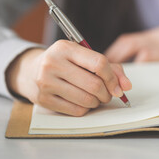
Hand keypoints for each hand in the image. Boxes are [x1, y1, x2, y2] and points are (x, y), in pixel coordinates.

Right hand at [6, 40, 131, 115]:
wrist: (32, 71)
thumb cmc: (65, 63)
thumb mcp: (84, 57)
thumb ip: (111, 68)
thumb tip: (126, 86)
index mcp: (65, 48)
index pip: (99, 63)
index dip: (113, 78)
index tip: (118, 87)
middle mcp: (53, 63)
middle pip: (94, 84)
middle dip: (107, 93)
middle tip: (107, 94)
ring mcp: (46, 82)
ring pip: (86, 100)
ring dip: (97, 102)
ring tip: (96, 98)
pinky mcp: (43, 99)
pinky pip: (76, 110)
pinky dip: (86, 109)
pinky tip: (83, 102)